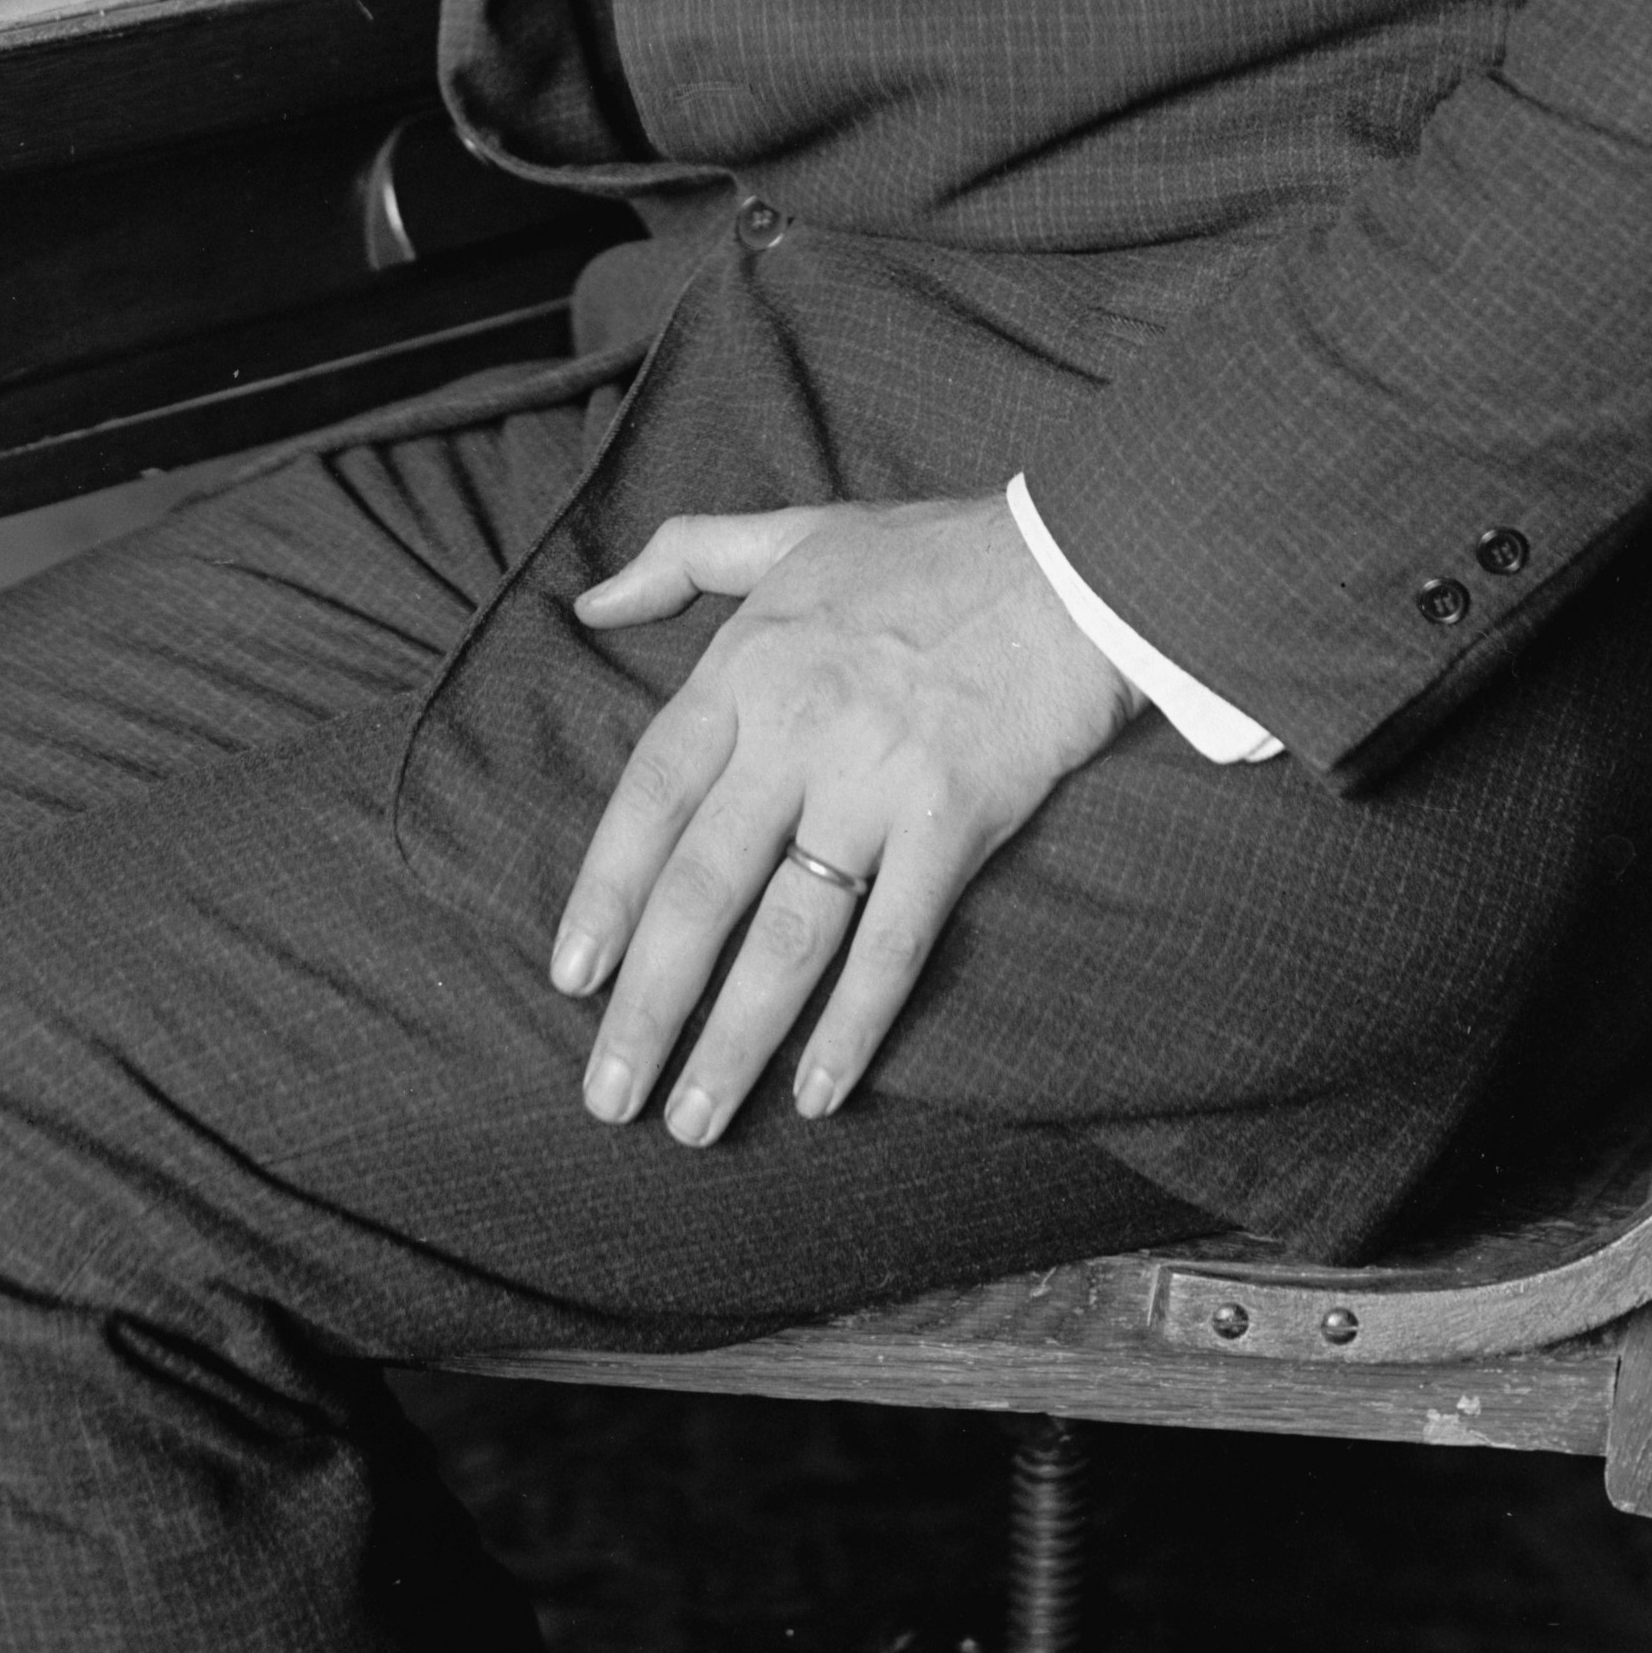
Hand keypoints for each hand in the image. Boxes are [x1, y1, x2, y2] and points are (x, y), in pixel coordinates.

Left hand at [550, 492, 1137, 1145]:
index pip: (648, 797)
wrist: (1080, 561)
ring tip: (695, 1121)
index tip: (571, 976)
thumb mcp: (796, 531)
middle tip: (609, 1095)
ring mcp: (876, 781)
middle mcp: (796, 731)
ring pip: (786, 935)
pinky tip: (817, 1093)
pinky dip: (853, 1026)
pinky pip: (892, 944)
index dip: (605, 893)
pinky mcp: (955, 821)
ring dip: (732, 1039)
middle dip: (647, 1005)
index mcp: (746, 667)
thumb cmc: (936, 552)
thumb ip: (685, 558)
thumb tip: (591, 599)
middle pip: (701, 888)